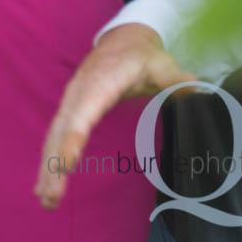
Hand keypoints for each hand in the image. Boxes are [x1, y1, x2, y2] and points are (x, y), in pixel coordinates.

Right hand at [35, 24, 195, 210]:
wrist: (124, 40)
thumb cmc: (143, 57)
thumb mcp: (162, 65)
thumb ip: (175, 79)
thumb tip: (196, 88)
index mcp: (101, 82)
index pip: (84, 113)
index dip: (73, 139)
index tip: (66, 164)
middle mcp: (80, 91)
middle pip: (62, 129)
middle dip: (54, 163)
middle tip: (51, 199)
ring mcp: (72, 99)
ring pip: (55, 134)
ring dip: (48, 167)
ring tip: (47, 201)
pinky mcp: (71, 107)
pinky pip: (56, 134)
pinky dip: (49, 158)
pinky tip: (45, 184)